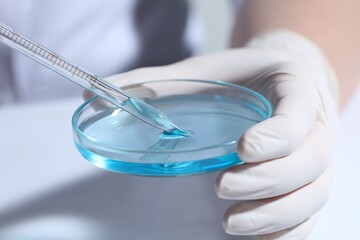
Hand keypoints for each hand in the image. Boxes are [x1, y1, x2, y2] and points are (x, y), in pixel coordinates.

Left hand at [95, 31, 337, 238]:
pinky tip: (253, 233)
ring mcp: (316, 157)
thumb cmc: (236, 78)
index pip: (300, 113)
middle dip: (268, 181)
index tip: (240, 149)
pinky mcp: (310, 182)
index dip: (277, 135)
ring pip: (314, 194)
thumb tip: (92, 93)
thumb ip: (150, 83)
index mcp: (295, 87)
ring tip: (232, 222)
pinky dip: (286, 231)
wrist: (272, 83)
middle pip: (310, 161)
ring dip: (276, 215)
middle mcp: (316, 124)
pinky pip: (310, 216)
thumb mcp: (199, 71)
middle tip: (223, 186)